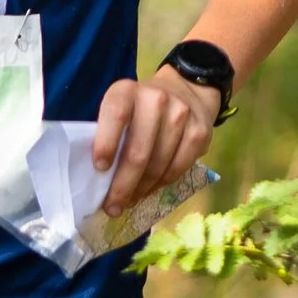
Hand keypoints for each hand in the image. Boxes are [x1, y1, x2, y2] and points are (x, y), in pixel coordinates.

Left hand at [91, 67, 219, 216]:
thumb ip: (108, 133)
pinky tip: (149, 190)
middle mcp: (155, 99)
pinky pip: (178, 168)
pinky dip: (161, 184)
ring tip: (130, 201)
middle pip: (138, 150)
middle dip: (123, 185)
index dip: (107, 143)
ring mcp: (181, 115)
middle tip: (113, 206)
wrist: (186, 92)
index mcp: (127, 91)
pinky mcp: (199, 132)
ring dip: (142, 189)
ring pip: (159, 164)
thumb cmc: (140, 109)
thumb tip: (97, 178)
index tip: (100, 169)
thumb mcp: (120, 108)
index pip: (116, 114)